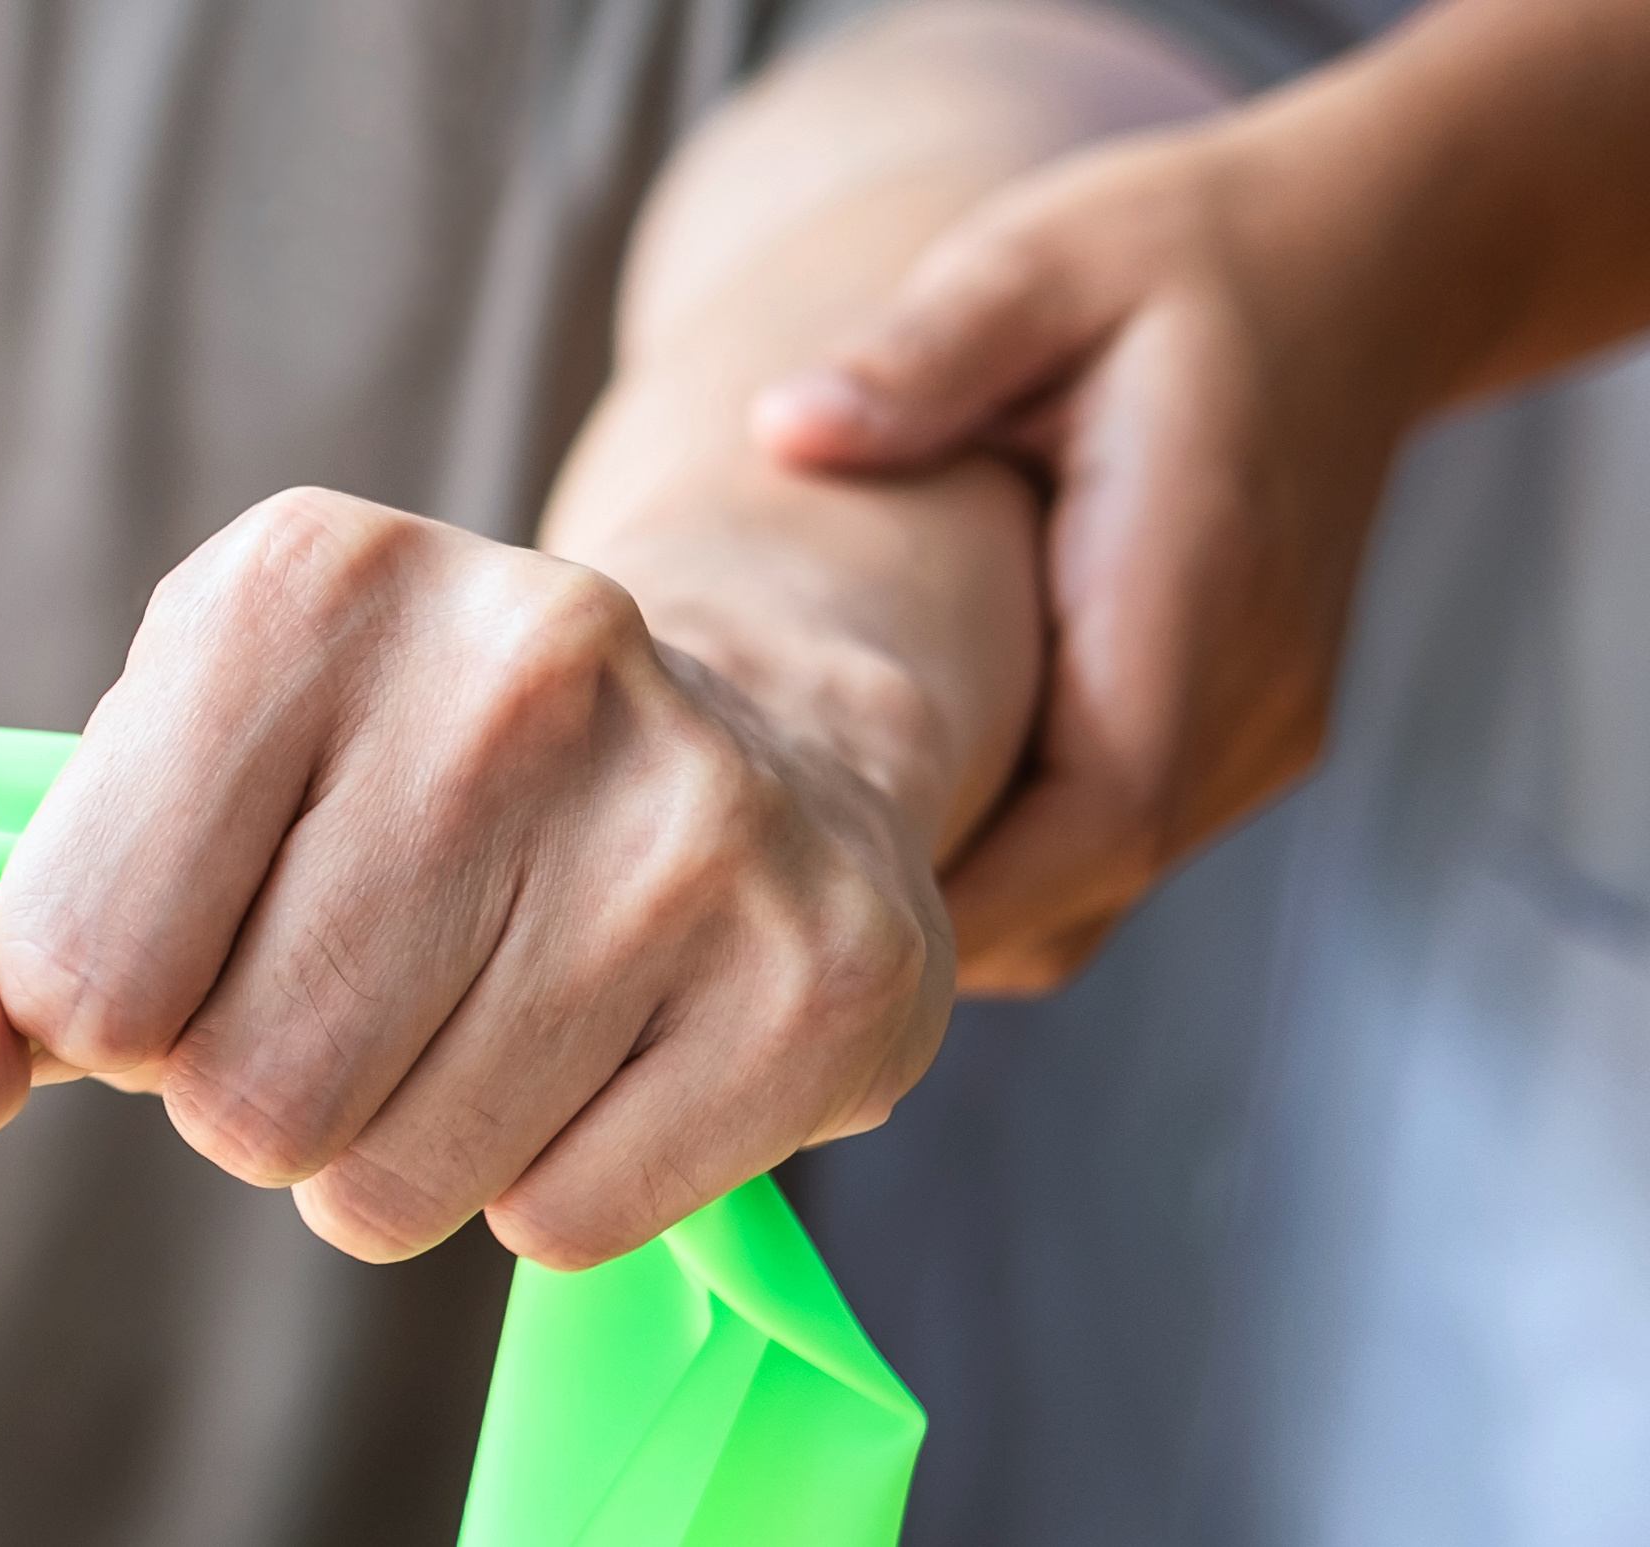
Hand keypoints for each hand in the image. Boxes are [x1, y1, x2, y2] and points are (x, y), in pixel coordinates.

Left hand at [0, 490, 953, 1267]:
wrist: (744, 744)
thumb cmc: (367, 801)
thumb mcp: (150, 818)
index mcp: (297, 585)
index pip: (76, 967)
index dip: (111, 1011)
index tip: (201, 935)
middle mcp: (512, 659)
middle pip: (239, 1098)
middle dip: (257, 1097)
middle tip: (355, 991)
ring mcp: (690, 812)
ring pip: (393, 1185)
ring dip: (394, 1154)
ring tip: (475, 1014)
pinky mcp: (821, 972)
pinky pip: (562, 1224)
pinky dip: (547, 1188)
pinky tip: (601, 1049)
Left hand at [747, 125, 1428, 992]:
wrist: (1358, 263)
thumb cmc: (1172, 258)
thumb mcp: (1038, 263)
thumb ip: (924, 351)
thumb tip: (790, 427)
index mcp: (1196, 587)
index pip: (1099, 814)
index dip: (957, 891)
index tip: (795, 900)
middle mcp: (1251, 691)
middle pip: (1084, 889)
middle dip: (921, 923)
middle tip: (735, 905)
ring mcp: (1260, 726)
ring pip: (1098, 893)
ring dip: (958, 904)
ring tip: (783, 864)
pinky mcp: (1245, 732)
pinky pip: (1113, 847)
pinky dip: (1005, 863)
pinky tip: (877, 806)